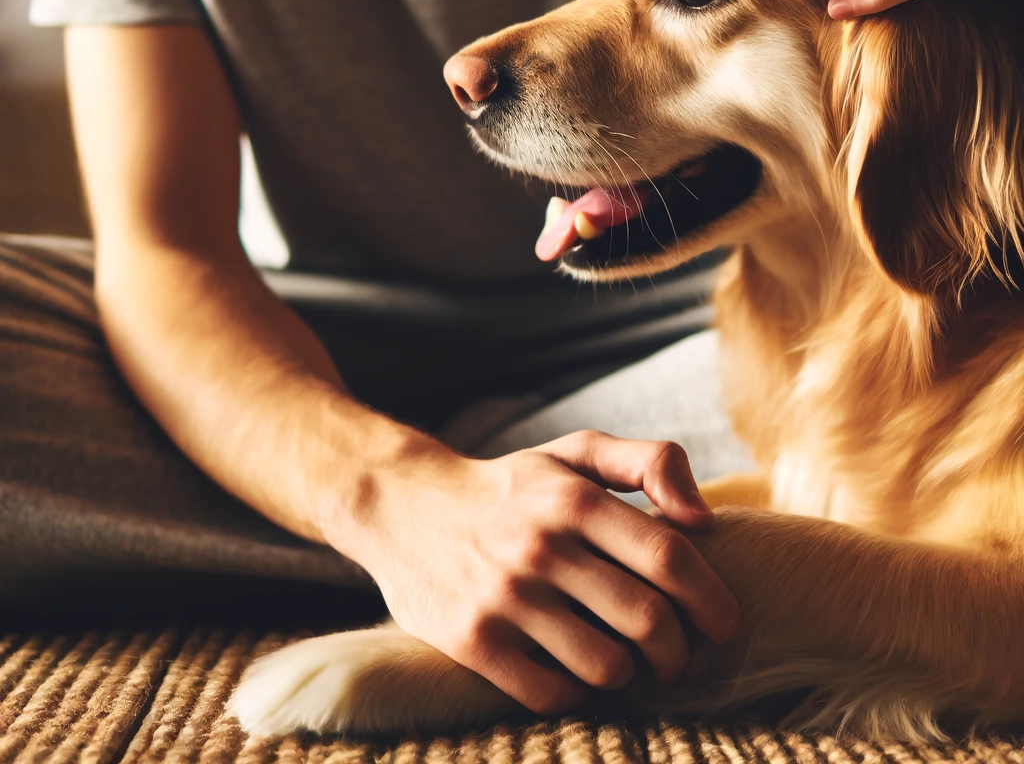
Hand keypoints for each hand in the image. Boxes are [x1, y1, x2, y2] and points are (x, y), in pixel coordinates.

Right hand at [343, 429, 739, 714]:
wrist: (404, 505)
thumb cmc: (510, 485)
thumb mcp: (574, 453)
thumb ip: (649, 463)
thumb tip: (705, 520)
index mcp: (574, 498)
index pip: (670, 558)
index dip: (711, 600)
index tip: (723, 624)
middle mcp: (540, 546)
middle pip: (648, 620)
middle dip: (680, 651)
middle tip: (679, 656)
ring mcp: (504, 597)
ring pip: (606, 666)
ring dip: (630, 674)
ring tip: (624, 660)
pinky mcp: (472, 640)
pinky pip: (552, 693)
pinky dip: (578, 690)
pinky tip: (574, 668)